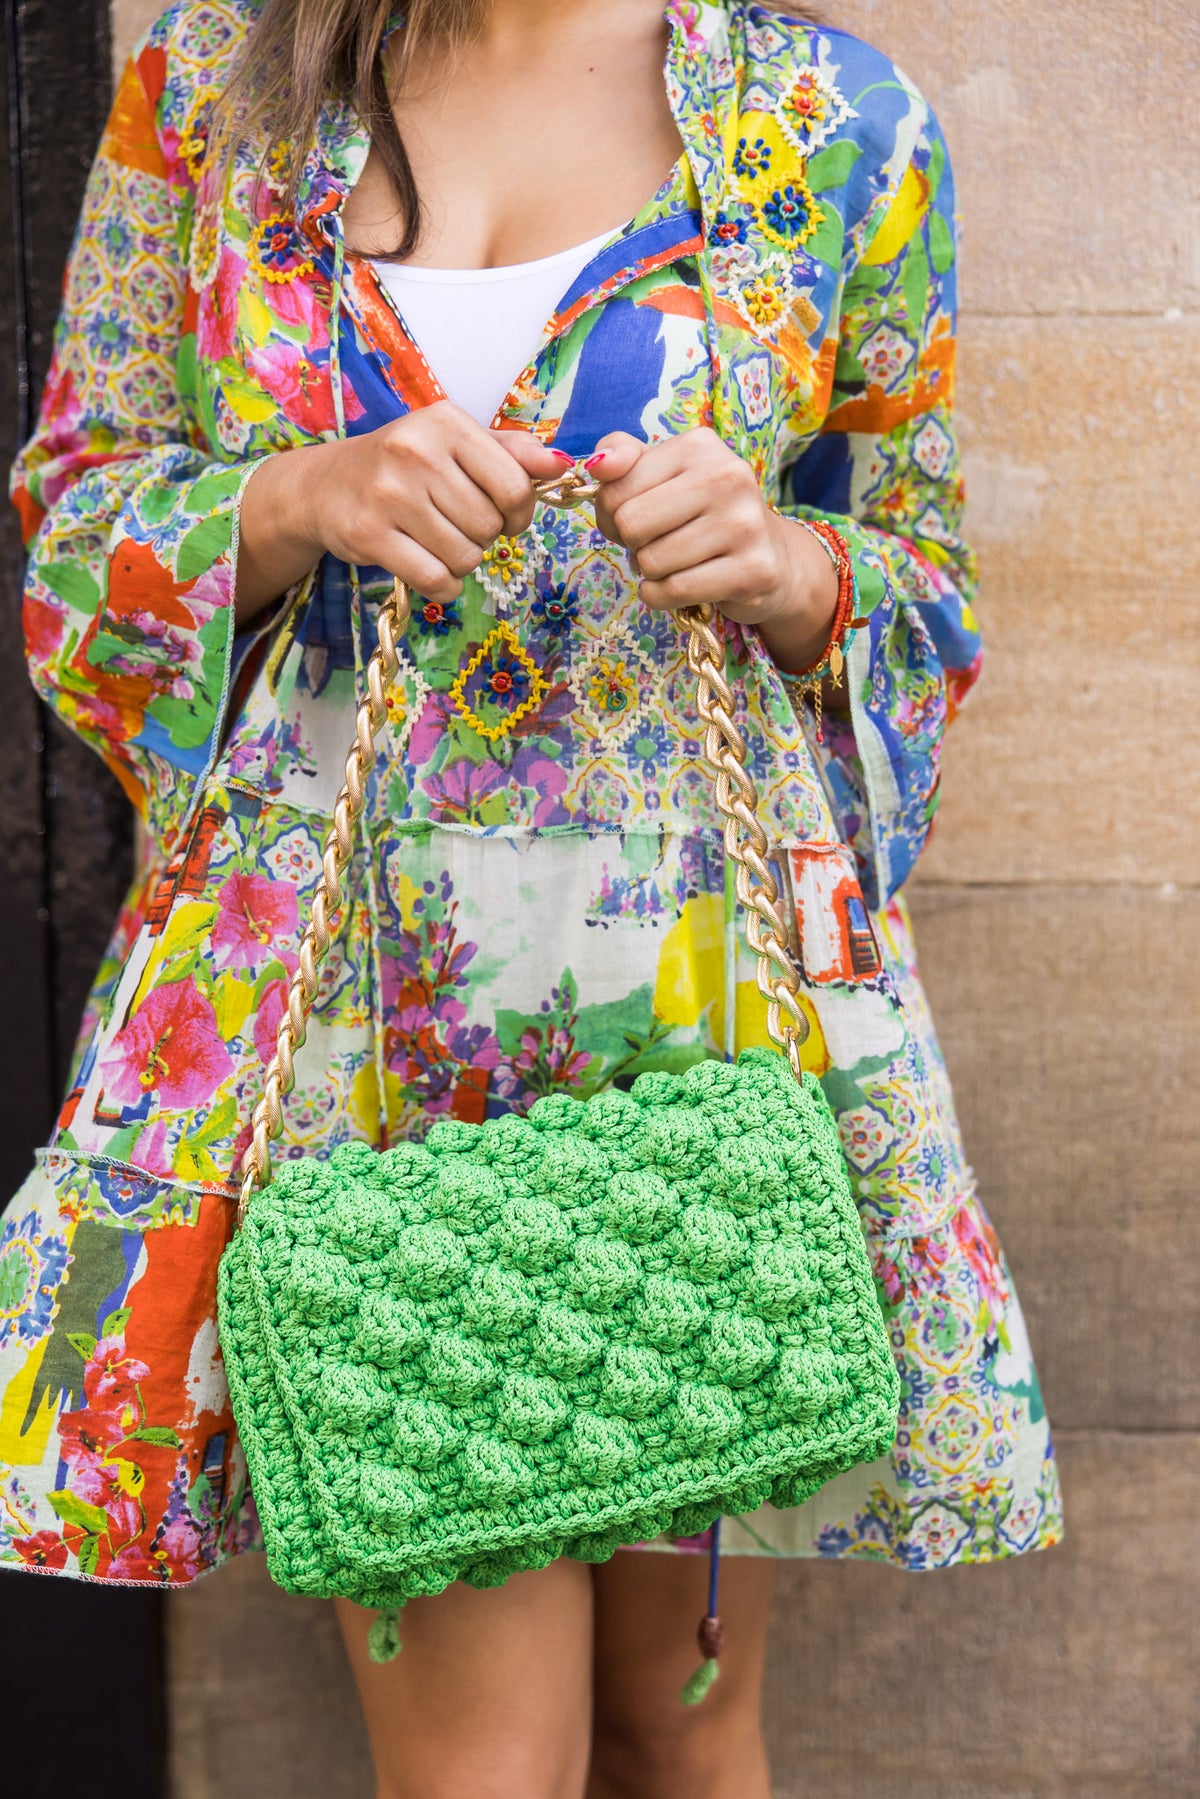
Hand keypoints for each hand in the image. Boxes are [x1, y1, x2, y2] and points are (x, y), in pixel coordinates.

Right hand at [236, 402, 568, 624]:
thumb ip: (510, 452)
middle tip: (458, 525)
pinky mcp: (369, 536)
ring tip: (438, 541)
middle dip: (484, 537)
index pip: (515, 485)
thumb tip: (562, 465)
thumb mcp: (453, 444)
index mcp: (445, 423)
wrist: (323, 487)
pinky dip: (444, 585)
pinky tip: (429, 567)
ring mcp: (389, 495)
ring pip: (466, 557)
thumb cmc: (402, 465)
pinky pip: (436, 580)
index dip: (519, 512)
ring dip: (462, 561)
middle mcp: (416, 452)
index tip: (504, 514)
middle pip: (490, 526)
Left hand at [589, 428, 838, 673]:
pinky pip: (674, 591)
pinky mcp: (753, 570)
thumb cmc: (703, 514)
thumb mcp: (664, 475)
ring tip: (676, 562)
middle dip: (632, 544)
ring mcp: (744, 525)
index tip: (635, 520)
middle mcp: (728, 477)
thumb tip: (598, 464)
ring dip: (651, 573)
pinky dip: (662, 596)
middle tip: (655, 544)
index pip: (615, 488)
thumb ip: (624, 459)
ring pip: (652, 562)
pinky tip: (680, 586)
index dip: (611, 514)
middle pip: (631, 525)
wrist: (772, 557)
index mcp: (699, 446)